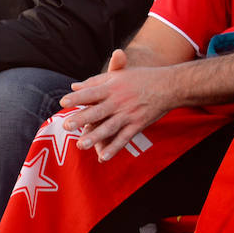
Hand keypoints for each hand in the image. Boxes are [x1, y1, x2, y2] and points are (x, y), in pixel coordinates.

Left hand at [60, 50, 178, 160]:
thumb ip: (95, 81)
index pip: (92, 92)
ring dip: (95, 136)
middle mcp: (120, 101)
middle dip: (83, 118)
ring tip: (80, 145)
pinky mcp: (137, 125)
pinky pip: (124, 138)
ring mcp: (129, 114)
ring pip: (109, 127)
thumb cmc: (141, 78)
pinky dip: (114, 148)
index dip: (79, 97)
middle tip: (67, 125)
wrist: (170, 85)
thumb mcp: (119, 75)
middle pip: (98, 111)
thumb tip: (74, 87)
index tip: (64, 101)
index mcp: (113, 87)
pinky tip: (103, 157)